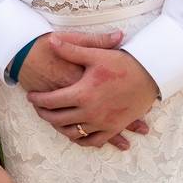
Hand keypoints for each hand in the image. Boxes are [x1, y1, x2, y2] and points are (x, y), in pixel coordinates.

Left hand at [26, 33, 157, 149]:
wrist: (151, 75)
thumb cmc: (123, 62)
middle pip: (58, 119)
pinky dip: (81, 139)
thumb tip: (50, 41)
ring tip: (54, 120)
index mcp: (83, 93)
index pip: (51, 101)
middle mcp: (90, 112)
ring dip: (59, 128)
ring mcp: (102, 123)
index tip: (31, 96)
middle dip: (44, 114)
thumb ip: (71, 50)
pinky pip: (93, 141)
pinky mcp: (113, 128)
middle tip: (38, 108)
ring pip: (73, 132)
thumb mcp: (95, 54)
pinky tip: (75, 134)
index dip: (38, 99)